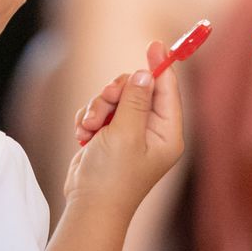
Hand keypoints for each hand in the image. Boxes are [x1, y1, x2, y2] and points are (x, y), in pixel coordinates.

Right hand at [64, 41, 184, 211]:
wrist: (88, 206)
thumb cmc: (112, 176)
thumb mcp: (125, 132)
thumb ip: (135, 99)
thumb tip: (145, 73)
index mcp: (167, 134)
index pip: (167, 90)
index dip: (160, 65)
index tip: (153, 44)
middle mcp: (152, 132)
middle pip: (137, 89)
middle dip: (115, 93)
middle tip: (105, 103)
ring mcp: (130, 134)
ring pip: (114, 98)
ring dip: (97, 108)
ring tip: (90, 129)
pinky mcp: (110, 137)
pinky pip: (100, 111)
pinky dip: (89, 119)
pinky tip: (84, 136)